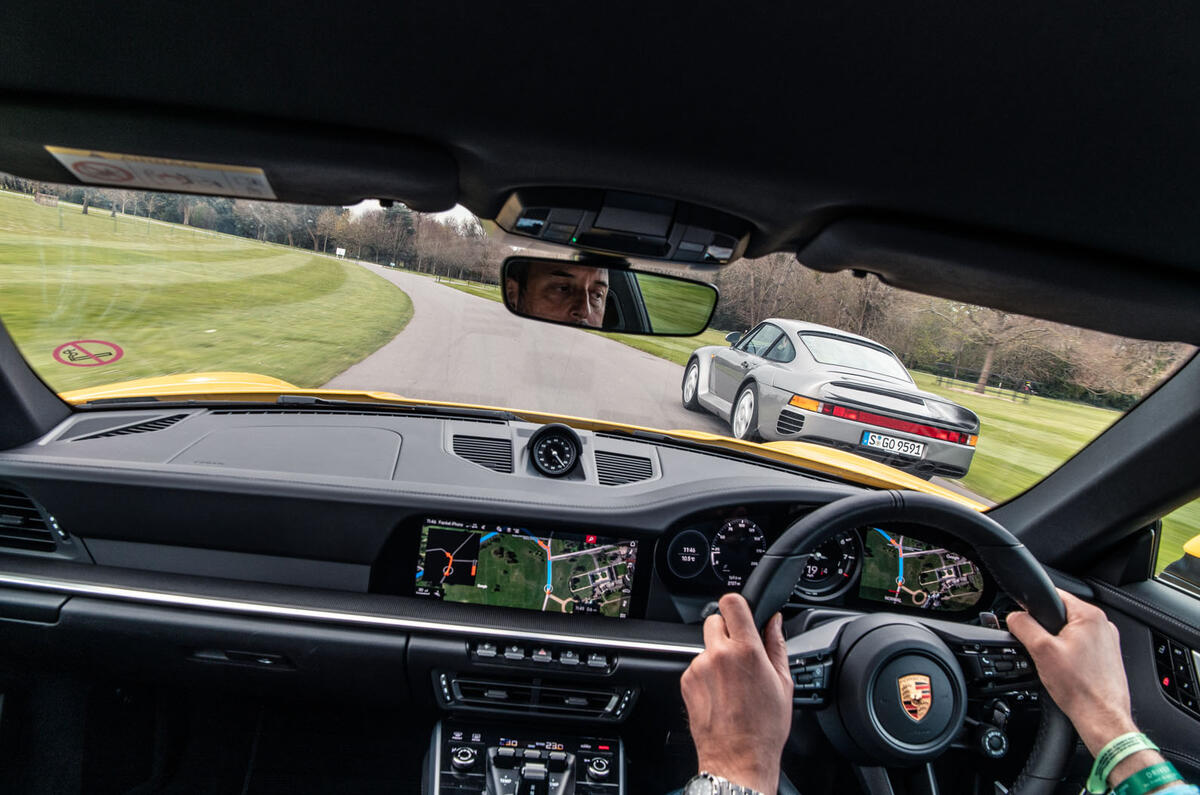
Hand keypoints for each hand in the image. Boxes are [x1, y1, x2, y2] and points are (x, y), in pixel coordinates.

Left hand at [681, 593, 792, 793]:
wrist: (738, 758)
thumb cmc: (764, 727)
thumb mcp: (783, 683)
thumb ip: (777, 645)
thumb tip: (775, 622)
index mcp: (747, 650)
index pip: (732, 603)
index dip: (737, 605)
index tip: (741, 613)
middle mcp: (719, 654)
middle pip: (715, 620)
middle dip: (727, 632)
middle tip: (740, 654)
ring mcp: (699, 667)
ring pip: (706, 646)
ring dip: (716, 656)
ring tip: (732, 684)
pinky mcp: (686, 681)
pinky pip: (696, 665)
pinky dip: (706, 674)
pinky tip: (720, 694)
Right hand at [1008, 588, 1169, 789]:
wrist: (1102, 718)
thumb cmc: (1080, 688)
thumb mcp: (1040, 651)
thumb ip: (1023, 626)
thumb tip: (1013, 616)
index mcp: (1090, 616)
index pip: (1054, 595)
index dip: (1034, 607)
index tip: (1027, 623)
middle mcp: (1103, 625)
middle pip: (1061, 615)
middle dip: (1047, 630)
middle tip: (1042, 651)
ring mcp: (1108, 642)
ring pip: (1071, 633)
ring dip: (1059, 645)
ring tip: (1057, 665)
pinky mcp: (1108, 658)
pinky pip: (1081, 647)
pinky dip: (1071, 656)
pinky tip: (1068, 672)